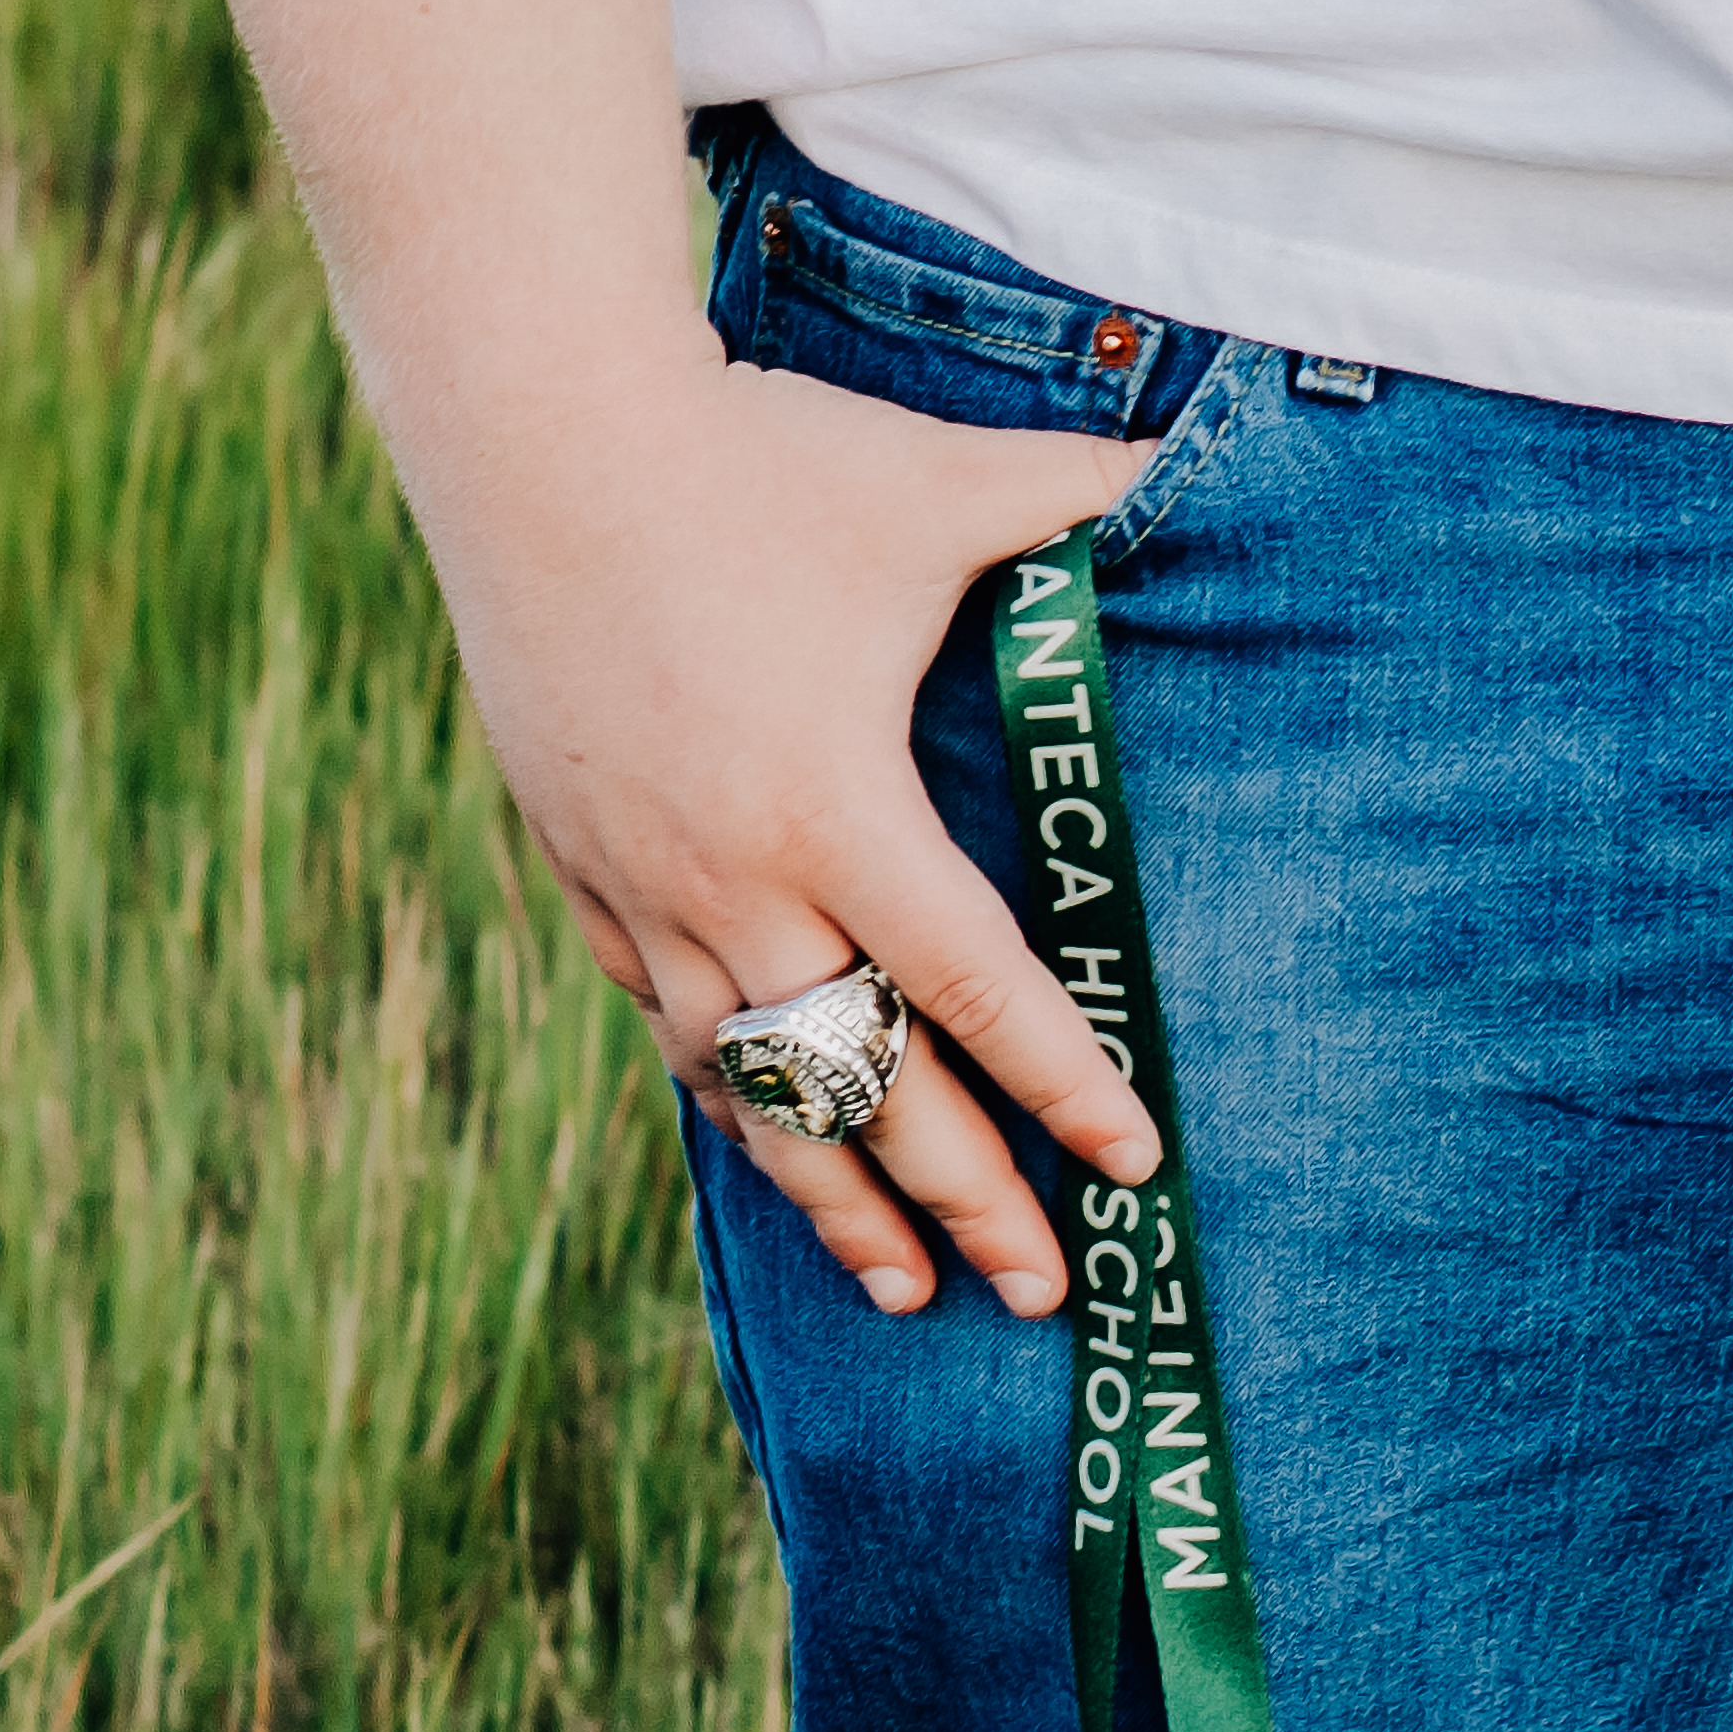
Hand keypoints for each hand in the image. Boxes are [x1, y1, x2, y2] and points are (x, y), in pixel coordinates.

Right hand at [418, 333, 1164, 1319]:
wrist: (538, 437)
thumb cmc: (757, 455)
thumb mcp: (939, 481)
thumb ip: (1082, 488)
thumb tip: (1194, 456)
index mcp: (838, 807)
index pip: (974, 987)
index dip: (1061, 1084)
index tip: (1135, 1164)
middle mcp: (738, 879)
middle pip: (870, 1084)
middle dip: (965, 1200)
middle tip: (1045, 1294)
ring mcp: (645, 886)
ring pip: (754, 1084)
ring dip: (834, 1194)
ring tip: (903, 1289)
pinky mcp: (580, 865)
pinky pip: (663, 1023)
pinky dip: (730, 1097)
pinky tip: (768, 1142)